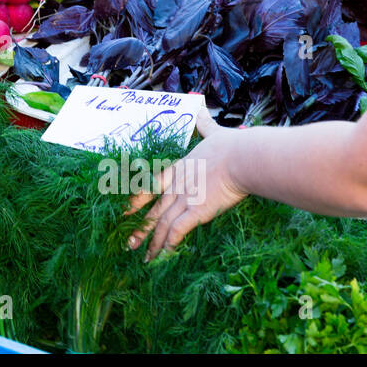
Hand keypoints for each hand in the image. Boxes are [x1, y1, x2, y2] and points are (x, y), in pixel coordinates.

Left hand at [124, 111, 248, 260]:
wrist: (241, 157)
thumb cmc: (231, 145)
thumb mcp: (212, 132)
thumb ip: (204, 125)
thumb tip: (200, 108)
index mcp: (178, 169)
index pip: (150, 186)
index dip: (136, 200)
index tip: (125, 211)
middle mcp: (177, 185)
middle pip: (154, 211)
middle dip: (140, 229)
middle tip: (128, 244)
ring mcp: (185, 198)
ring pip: (162, 224)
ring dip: (153, 243)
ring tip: (145, 258)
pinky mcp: (197, 210)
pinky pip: (178, 230)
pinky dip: (169, 243)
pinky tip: (164, 255)